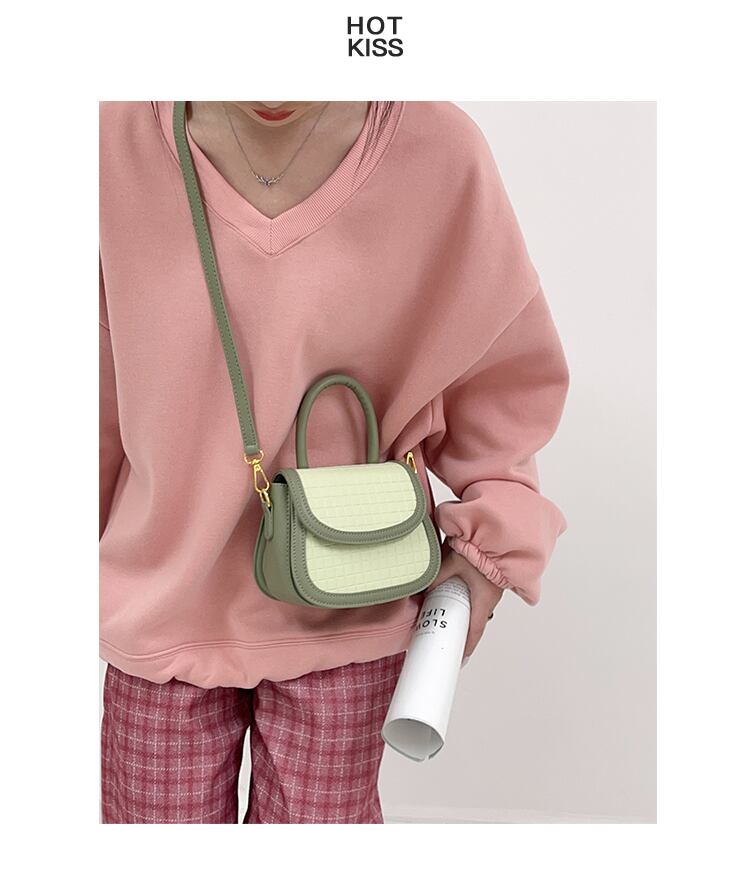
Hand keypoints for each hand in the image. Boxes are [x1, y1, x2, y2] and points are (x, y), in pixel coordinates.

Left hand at [433, 544, 504, 661]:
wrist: (495, 528)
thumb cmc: (479, 544)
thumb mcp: (451, 562)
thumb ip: (436, 578)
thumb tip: (423, 591)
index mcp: (484, 598)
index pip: (475, 630)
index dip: (466, 646)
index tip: (460, 658)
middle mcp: (491, 596)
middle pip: (475, 621)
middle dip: (463, 631)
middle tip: (450, 639)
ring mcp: (493, 587)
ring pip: (477, 607)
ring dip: (465, 613)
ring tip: (450, 617)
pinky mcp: (491, 578)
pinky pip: (479, 596)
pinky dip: (469, 600)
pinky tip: (458, 594)